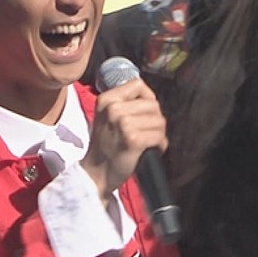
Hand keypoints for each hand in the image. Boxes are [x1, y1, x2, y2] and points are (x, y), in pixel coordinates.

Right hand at [80, 78, 167, 203]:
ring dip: (159, 133)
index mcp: (106, 99)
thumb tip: (149, 95)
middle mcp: (113, 108)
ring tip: (149, 141)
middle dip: (156, 119)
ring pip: (159, 120)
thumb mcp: (107, 116)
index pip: (138, 84)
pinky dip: (160, 144)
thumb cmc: (106, 145)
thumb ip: (124, 102)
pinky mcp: (133, 140)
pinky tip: (153, 149)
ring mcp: (123, 123)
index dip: (147, 98)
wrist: (97, 172)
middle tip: (148, 132)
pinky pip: (159, 136)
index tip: (144, 113)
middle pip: (152, 104)